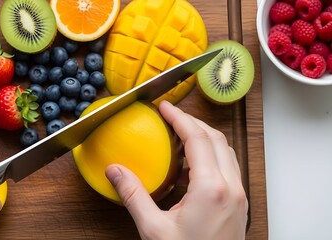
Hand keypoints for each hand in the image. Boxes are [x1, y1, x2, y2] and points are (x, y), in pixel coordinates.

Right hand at [105, 100, 247, 239]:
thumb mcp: (153, 229)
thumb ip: (133, 195)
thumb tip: (115, 172)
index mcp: (211, 189)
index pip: (197, 138)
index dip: (180, 118)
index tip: (166, 107)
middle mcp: (231, 188)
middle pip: (215, 138)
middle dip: (192, 123)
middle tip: (170, 118)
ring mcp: (238, 197)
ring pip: (224, 152)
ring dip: (203, 139)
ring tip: (179, 139)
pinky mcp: (237, 205)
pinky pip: (226, 169)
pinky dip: (209, 158)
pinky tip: (188, 170)